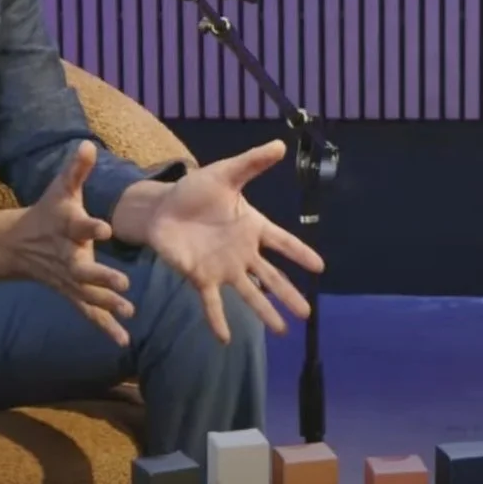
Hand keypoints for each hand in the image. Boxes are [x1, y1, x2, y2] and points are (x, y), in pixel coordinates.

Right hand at [3, 143, 136, 344]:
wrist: (17, 244)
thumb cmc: (48, 212)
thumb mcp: (60, 189)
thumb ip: (76, 170)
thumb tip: (88, 143)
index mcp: (66, 227)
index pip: (79, 225)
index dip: (90, 226)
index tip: (105, 228)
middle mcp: (66, 255)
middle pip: (82, 268)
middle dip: (101, 276)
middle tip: (123, 283)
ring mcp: (67, 278)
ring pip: (87, 293)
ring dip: (107, 303)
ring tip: (128, 311)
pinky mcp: (71, 292)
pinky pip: (87, 311)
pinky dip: (104, 326)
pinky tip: (123, 340)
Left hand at [142, 139, 326, 342]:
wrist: (162, 209)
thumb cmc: (196, 191)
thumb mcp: (225, 173)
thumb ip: (252, 162)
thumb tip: (280, 144)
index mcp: (252, 227)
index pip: (283, 242)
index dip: (300, 253)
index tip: (320, 268)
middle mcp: (242, 253)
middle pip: (272, 277)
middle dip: (289, 295)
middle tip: (308, 314)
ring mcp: (223, 268)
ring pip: (249, 294)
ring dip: (264, 313)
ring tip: (281, 332)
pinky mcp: (200, 278)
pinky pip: (212, 303)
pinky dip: (218, 321)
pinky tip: (225, 339)